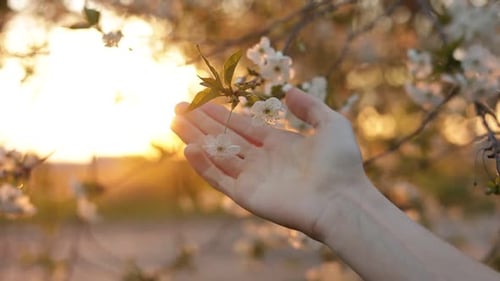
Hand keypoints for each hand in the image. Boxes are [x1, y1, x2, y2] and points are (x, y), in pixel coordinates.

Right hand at [171, 88, 367, 238]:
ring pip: (217, 155)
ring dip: (195, 139)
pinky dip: (203, 165)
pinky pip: (220, 178)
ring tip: (175, 122)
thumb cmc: (341, 163)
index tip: (201, 102)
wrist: (343, 199)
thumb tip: (288, 91)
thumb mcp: (331, 123)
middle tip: (179, 108)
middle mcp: (262, 160)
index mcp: (279, 144)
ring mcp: (253, 178)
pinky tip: (188, 148)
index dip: (221, 114)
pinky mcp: (247, 196)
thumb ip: (309, 107)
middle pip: (225, 138)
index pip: (242, 126)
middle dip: (201, 123)